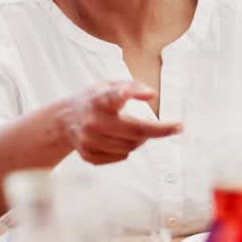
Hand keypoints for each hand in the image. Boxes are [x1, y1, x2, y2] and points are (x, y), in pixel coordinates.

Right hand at [58, 81, 181, 164]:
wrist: (64, 120)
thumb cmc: (94, 100)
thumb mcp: (107, 85)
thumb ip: (131, 86)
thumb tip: (151, 94)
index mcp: (98, 99)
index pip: (111, 97)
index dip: (125, 94)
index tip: (139, 93)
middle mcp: (92, 121)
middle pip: (135, 130)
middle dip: (161, 130)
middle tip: (177, 127)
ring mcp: (89, 141)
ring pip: (131, 146)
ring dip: (141, 139)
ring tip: (137, 130)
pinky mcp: (88, 155)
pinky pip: (121, 156)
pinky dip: (127, 148)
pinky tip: (119, 139)